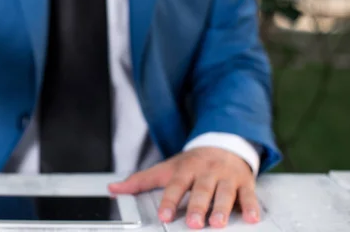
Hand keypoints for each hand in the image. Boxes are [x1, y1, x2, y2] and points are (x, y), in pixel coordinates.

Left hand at [109, 147, 259, 228]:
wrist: (223, 143)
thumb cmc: (192, 162)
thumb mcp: (166, 168)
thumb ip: (140, 181)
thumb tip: (113, 189)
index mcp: (185, 170)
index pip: (175, 186)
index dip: (169, 201)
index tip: (163, 215)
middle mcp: (206, 172)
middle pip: (200, 190)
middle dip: (197, 206)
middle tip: (193, 223)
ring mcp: (226, 177)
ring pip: (225, 193)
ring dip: (222, 208)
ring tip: (218, 223)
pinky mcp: (244, 182)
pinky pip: (248, 195)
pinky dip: (251, 207)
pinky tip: (252, 218)